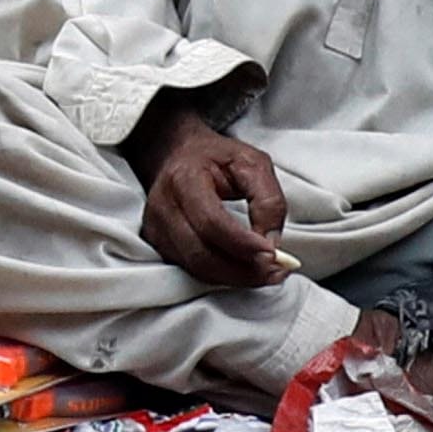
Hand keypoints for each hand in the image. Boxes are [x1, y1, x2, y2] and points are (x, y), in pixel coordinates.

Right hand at [130, 92, 289, 287]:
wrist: (174, 154)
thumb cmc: (215, 157)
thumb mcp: (252, 163)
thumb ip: (268, 199)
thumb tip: (271, 241)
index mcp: (184, 179)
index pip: (212, 222)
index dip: (243, 244)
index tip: (274, 255)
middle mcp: (163, 207)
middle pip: (201, 254)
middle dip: (243, 270)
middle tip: (276, 272)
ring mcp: (156, 229)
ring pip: (196, 268)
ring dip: (235, 277)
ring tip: (266, 274)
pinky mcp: (158, 244)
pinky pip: (191, 270)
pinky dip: (222, 276)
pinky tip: (244, 269)